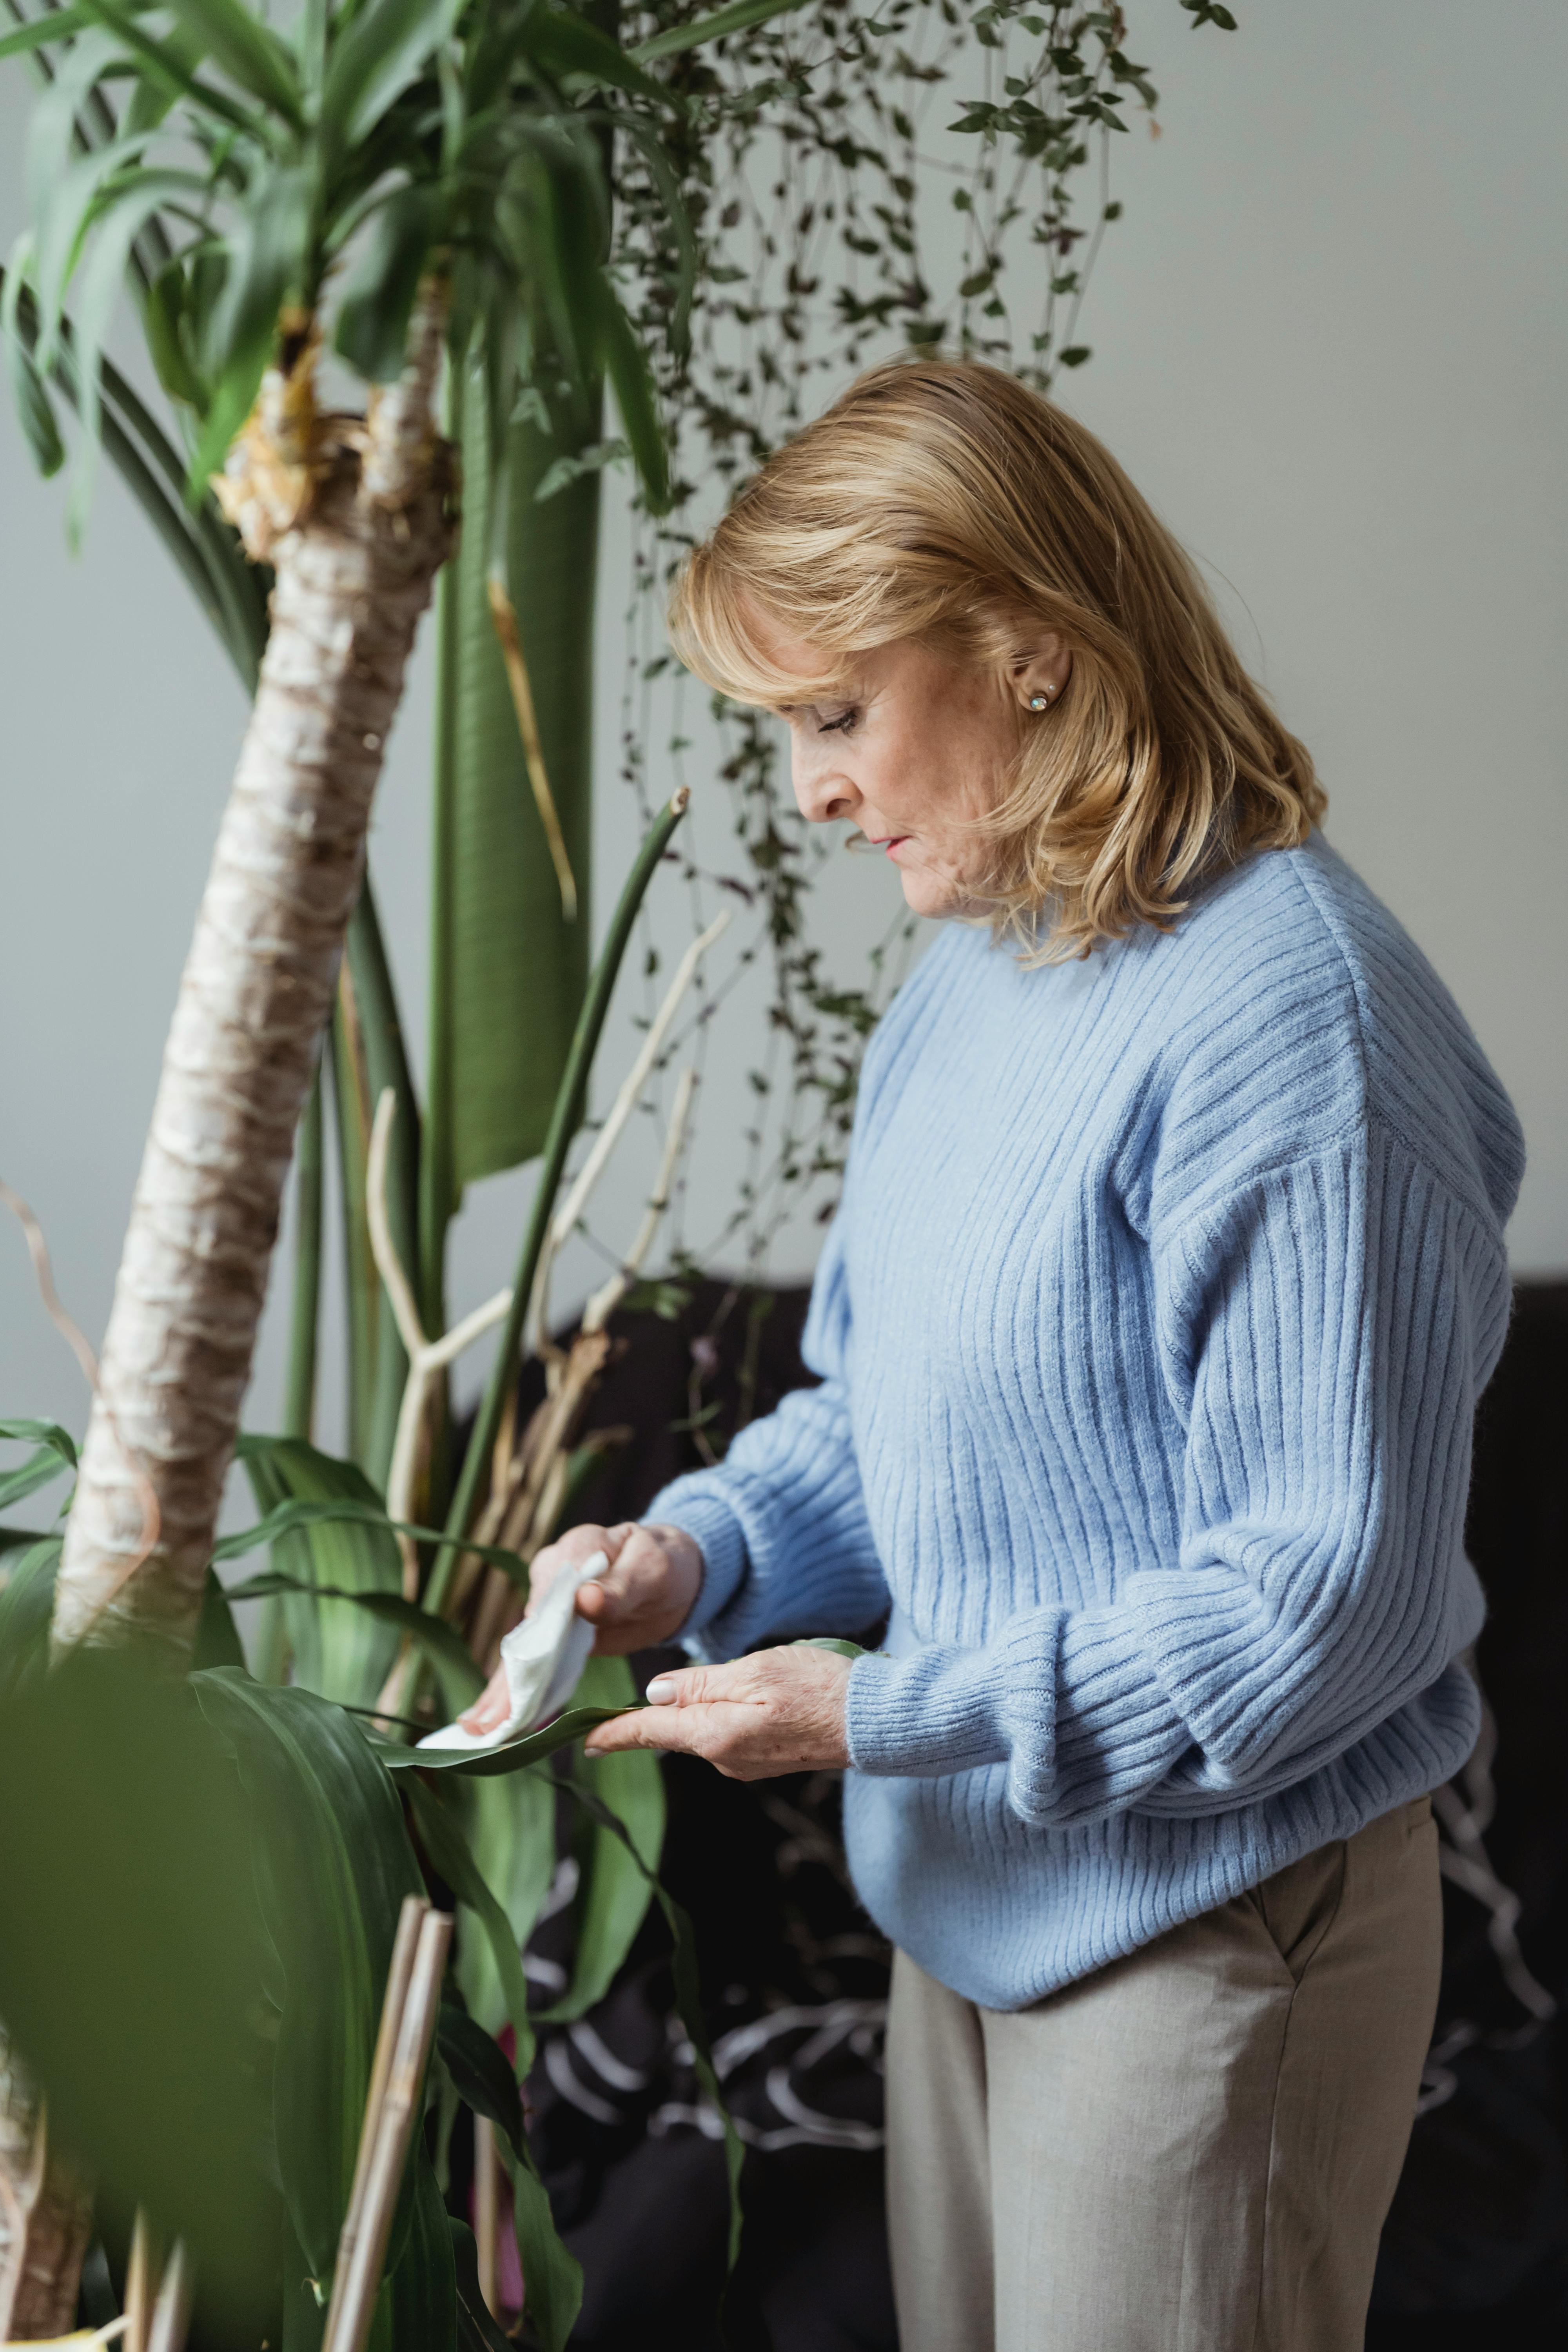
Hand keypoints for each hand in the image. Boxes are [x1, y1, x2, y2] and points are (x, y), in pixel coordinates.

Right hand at [457, 1520, 702, 1735]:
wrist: (672, 1577)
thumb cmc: (663, 1565)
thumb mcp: (651, 1571)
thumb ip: (620, 1586)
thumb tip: (585, 1599)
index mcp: (573, 1550)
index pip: (547, 1593)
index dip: (535, 1633)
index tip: (524, 1671)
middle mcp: (551, 1579)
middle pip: (527, 1629)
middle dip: (506, 1678)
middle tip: (485, 1720)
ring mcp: (550, 1610)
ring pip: (523, 1654)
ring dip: (502, 1693)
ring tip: (479, 1730)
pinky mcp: (556, 1637)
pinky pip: (535, 1666)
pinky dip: (518, 1694)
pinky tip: (496, 1723)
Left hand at [583, 1645, 852, 1779]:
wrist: (874, 1722)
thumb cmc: (820, 1689)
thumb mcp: (755, 1671)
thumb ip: (701, 1683)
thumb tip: (655, 1694)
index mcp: (715, 1735)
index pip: (648, 1732)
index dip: (612, 1732)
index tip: (581, 1737)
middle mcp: (724, 1758)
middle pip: (673, 1733)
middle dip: (654, 1716)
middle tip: (632, 1702)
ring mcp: (746, 1764)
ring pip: (702, 1732)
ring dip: (696, 1710)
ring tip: (724, 1680)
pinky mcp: (765, 1760)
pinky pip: (727, 1736)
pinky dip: (721, 1717)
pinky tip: (747, 1696)